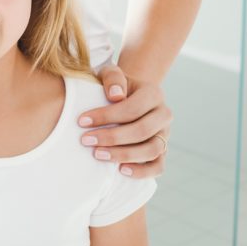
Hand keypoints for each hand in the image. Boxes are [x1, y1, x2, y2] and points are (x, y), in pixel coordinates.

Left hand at [77, 63, 172, 178]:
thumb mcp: (111, 74)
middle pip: (142, 130)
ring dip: (123, 154)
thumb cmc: (114, 86)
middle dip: (112, 137)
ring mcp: (165, 134)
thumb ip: (113, 77)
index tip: (81, 121)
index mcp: (154, 93)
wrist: (126, 96)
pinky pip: (158, 166)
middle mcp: (164, 114)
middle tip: (86, 140)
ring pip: (151, 150)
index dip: (107, 116)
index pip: (132, 108)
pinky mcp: (163, 151)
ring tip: (98, 154)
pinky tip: (120, 170)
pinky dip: (141, 171)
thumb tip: (115, 96)